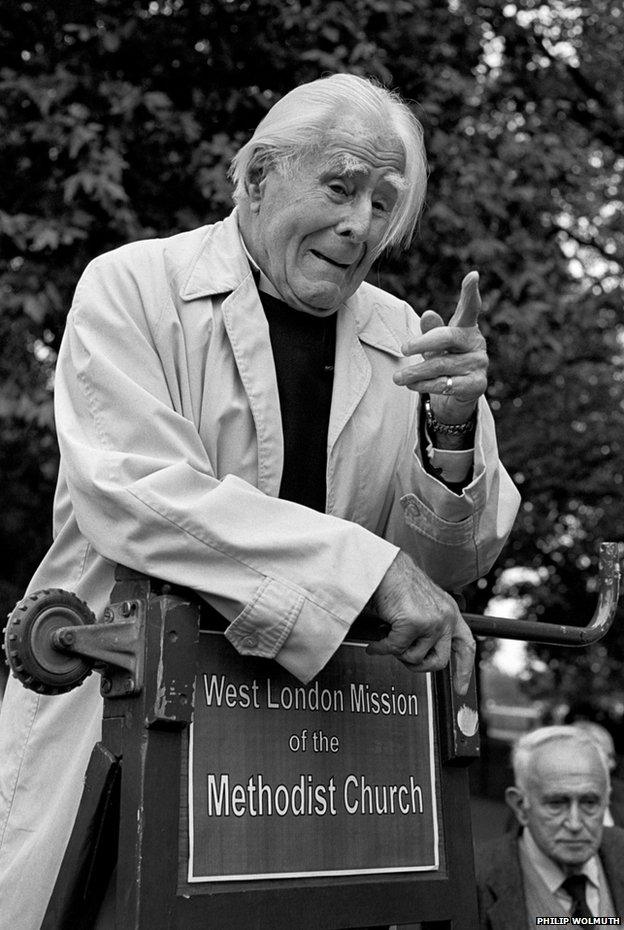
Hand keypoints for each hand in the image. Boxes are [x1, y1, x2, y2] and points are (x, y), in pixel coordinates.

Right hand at [366, 551, 475, 694]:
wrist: (380, 566)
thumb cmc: (393, 582)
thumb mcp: (418, 605)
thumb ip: (426, 626)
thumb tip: (417, 654)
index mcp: (449, 611)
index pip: (466, 645)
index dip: (464, 669)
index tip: (460, 688)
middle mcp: (446, 616)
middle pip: (439, 661)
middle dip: (418, 665)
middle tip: (400, 656)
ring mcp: (433, 620)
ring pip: (415, 657)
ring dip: (396, 652)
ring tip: (384, 639)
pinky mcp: (415, 623)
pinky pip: (395, 649)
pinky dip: (381, 648)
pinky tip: (374, 641)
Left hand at [393, 271, 487, 424]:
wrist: (459, 394)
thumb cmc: (445, 361)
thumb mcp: (434, 345)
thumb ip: (430, 331)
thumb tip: (428, 315)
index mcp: (466, 328)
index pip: (470, 308)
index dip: (470, 292)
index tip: (473, 275)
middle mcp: (476, 343)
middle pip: (448, 337)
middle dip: (422, 343)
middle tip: (403, 349)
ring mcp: (479, 363)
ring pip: (441, 365)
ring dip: (415, 372)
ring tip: (398, 377)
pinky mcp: (478, 385)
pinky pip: (445, 384)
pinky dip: (425, 385)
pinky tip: (412, 386)